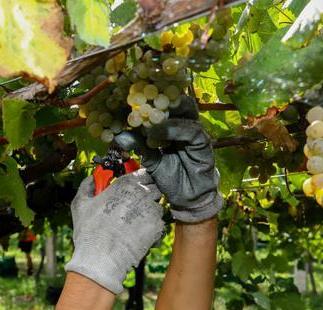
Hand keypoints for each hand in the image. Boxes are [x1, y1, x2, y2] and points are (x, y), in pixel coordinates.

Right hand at [64, 169, 164, 293]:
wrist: (101, 258)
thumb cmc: (89, 231)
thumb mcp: (80, 203)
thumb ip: (87, 185)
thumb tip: (92, 178)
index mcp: (126, 184)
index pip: (145, 172)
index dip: (141, 179)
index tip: (135, 187)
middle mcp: (143, 194)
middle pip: (155, 187)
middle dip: (148, 194)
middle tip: (136, 205)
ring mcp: (153, 210)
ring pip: (159, 205)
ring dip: (151, 210)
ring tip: (136, 222)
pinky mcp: (158, 227)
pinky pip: (160, 223)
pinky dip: (153, 227)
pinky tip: (140, 234)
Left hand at [114, 96, 222, 223]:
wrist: (187, 197)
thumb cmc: (172, 176)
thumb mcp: (151, 160)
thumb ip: (139, 146)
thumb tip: (119, 135)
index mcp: (174, 125)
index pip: (165, 104)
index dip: (151, 98)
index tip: (132, 98)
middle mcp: (186, 124)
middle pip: (178, 100)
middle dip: (161, 98)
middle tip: (142, 101)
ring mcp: (195, 131)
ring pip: (186, 109)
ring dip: (166, 112)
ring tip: (148, 118)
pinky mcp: (203, 142)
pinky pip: (191, 130)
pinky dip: (173, 128)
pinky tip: (157, 132)